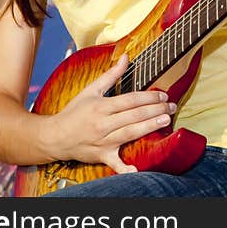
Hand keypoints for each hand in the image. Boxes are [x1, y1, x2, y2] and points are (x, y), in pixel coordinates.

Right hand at [49, 53, 175, 172]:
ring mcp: (103, 141)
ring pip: (130, 133)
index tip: (163, 94)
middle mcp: (103, 124)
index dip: (148, 97)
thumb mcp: (91, 90)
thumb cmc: (75, 111)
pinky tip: (137, 169)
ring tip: (166, 121)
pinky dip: (125, 168)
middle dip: (155, 110)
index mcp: (101, 106)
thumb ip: (111, 74)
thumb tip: (127, 57)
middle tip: (171, 107)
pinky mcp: (102, 156)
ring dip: (149, 127)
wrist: (55, 136)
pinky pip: (115, 163)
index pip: (130, 100)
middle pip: (134, 116)